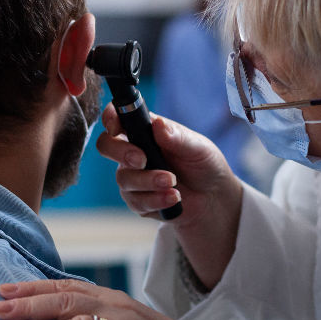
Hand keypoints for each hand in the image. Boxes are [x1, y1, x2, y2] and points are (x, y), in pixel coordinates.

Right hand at [96, 105, 243, 286]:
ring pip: (124, 179)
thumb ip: (177, 137)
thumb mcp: (197, 147)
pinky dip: (156, 200)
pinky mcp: (139, 201)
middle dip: (121, 152)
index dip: (110, 118)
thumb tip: (158, 125)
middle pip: (106, 146)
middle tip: (142, 160)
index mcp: (145, 130)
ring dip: (148, 181)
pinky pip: (136, 202)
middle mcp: (134, 151)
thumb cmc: (204, 164)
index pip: (118, 118)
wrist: (214, 197)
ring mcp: (134, 177)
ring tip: (172, 182)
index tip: (116, 128)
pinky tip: (174, 197)